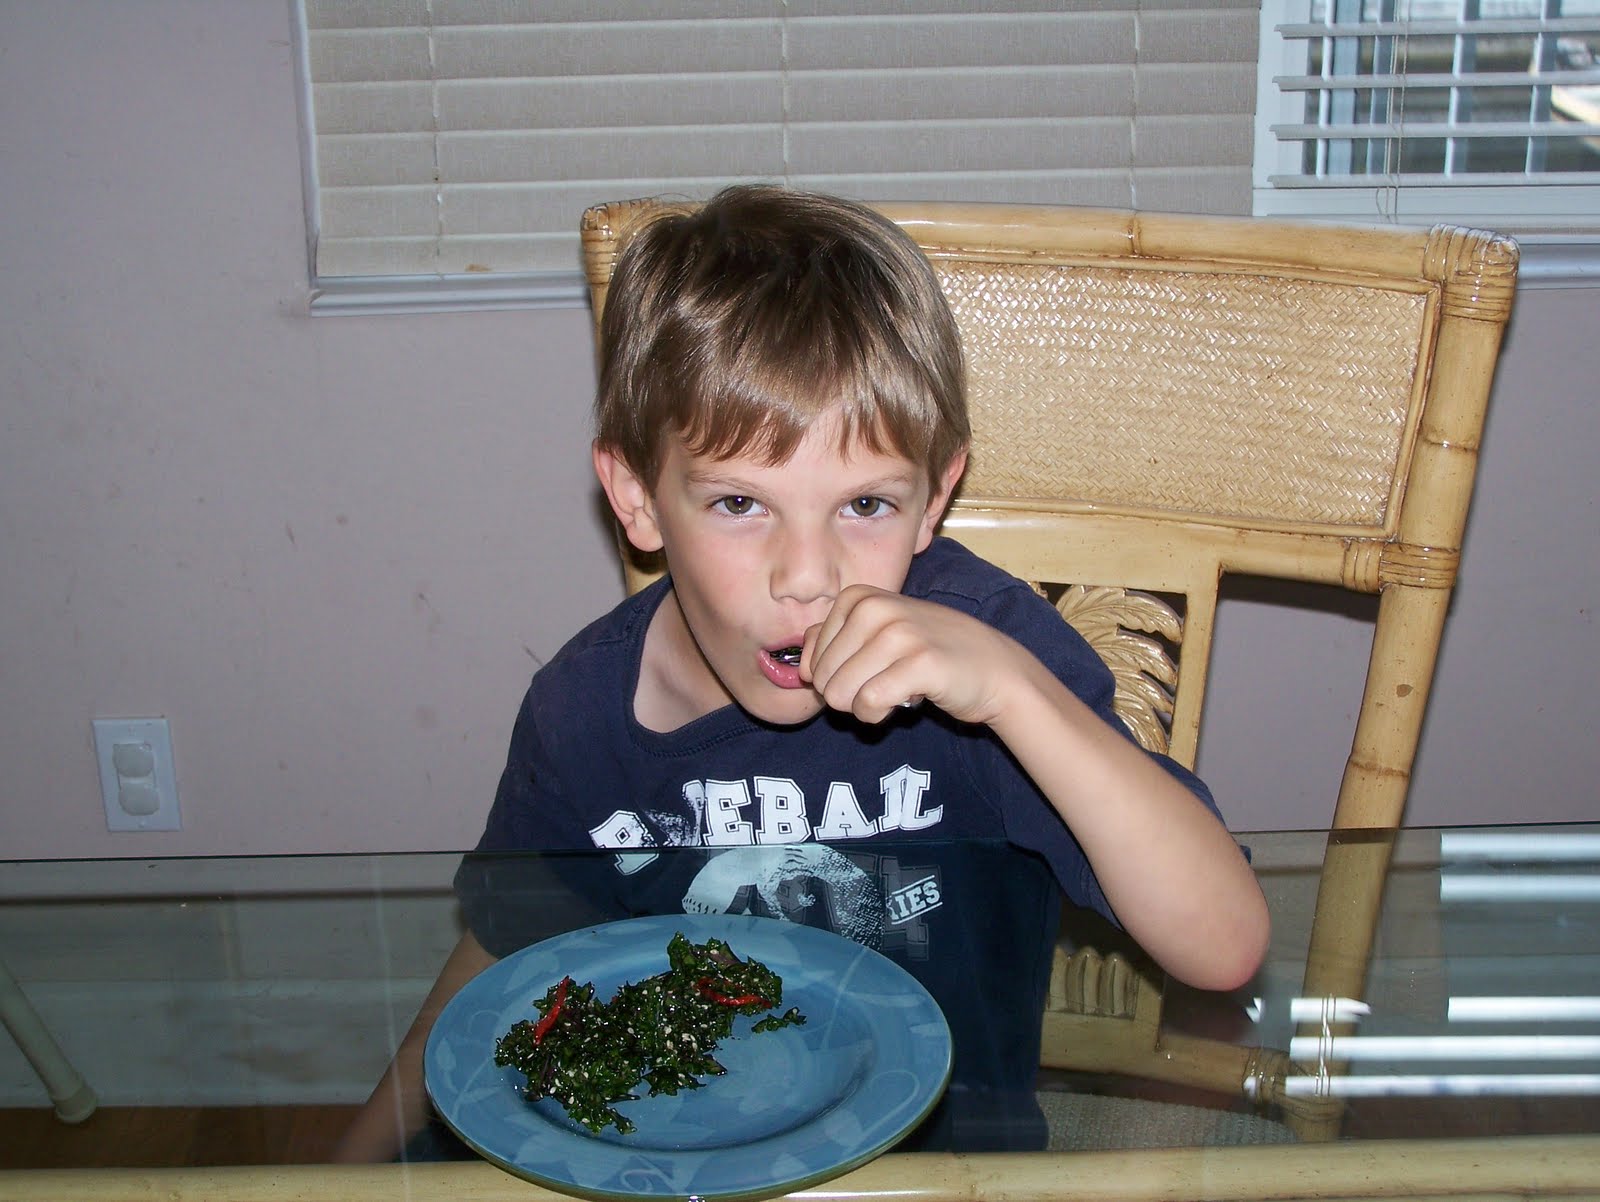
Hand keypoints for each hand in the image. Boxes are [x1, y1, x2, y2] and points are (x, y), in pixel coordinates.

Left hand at [800, 585, 1023, 725]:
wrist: (994, 669)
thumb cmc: (929, 653)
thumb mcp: (877, 634)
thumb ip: (834, 641)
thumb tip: (804, 671)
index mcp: (860, 597)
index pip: (812, 656)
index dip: (835, 677)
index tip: (868, 670)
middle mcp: (876, 609)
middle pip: (824, 679)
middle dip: (848, 694)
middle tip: (884, 683)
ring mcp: (899, 634)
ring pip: (841, 694)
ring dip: (863, 707)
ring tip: (893, 691)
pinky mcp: (919, 664)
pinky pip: (867, 704)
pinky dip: (876, 716)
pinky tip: (900, 704)